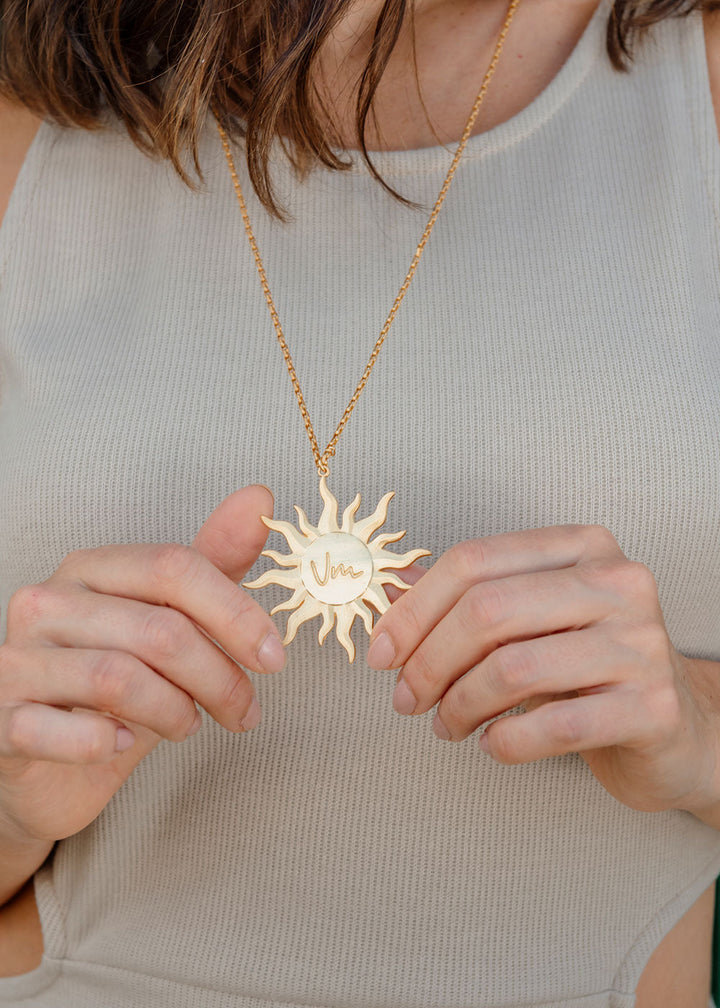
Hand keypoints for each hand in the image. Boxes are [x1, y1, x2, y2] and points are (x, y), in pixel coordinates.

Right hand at [0, 485, 284, 845]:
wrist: (49, 763)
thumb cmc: (113, 689)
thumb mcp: (169, 621)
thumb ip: (212, 564)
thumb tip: (257, 498)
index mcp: (92, 569)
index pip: (174, 567)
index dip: (236, 613)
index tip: (275, 657)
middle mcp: (47, 602)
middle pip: (159, 629)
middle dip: (220, 679)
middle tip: (244, 711)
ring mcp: (16, 659)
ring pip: (117, 678)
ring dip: (175, 711)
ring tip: (189, 725)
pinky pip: (53, 729)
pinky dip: (102, 741)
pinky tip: (123, 741)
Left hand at [367, 524, 718, 817]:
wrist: (677, 729)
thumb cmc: (589, 670)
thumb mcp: (529, 621)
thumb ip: (465, 599)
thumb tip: (388, 590)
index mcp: (581, 546)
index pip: (474, 561)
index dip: (413, 609)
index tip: (381, 654)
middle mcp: (617, 581)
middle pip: (487, 610)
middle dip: (428, 662)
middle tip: (406, 699)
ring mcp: (641, 642)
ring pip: (513, 668)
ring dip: (459, 705)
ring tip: (447, 726)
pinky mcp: (653, 706)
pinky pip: (554, 726)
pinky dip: (505, 741)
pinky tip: (493, 744)